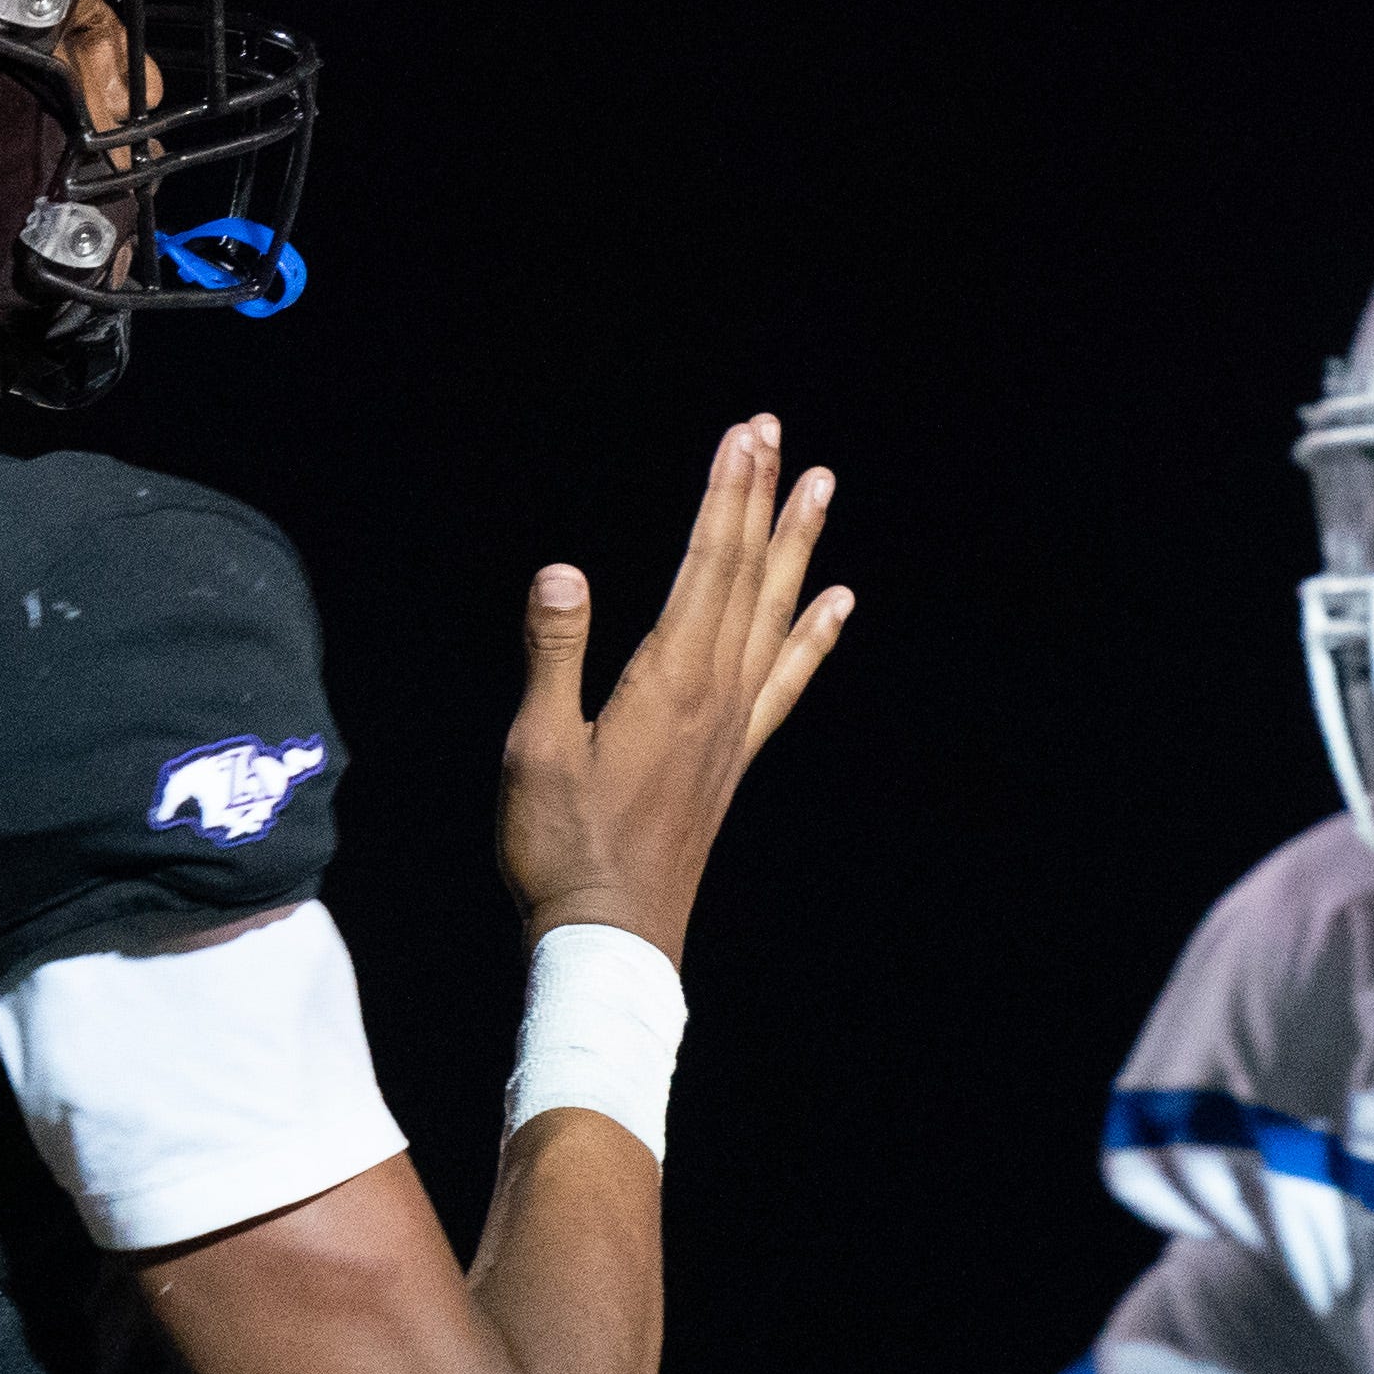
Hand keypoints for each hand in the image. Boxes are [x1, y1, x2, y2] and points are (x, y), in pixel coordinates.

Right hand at [500, 415, 848, 960]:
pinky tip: (836, 607)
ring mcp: (732, 727)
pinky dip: (814, 637)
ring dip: (795, 550)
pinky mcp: (732, 758)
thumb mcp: (537, 749)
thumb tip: (563, 570)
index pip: (705, 567)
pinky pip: (786, 680)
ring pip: (775, 617)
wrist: (611, 939)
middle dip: (761, 500)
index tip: (742, 436)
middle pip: (748, 577)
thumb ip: (553, 655)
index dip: (724, 497)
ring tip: (819, 490)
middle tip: (775, 434)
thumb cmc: (562, 847)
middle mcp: (716, 695)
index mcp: (669, 682)